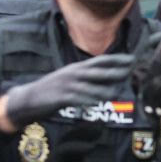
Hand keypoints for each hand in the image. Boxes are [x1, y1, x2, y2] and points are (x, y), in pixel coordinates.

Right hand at [0, 54, 134, 133]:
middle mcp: (73, 73)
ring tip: (118, 92)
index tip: (131, 58)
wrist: (29, 99)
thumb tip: (107, 78)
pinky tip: (98, 103)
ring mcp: (67, 85)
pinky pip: (79, 99)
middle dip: (115, 71)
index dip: (116, 59)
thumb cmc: (53, 90)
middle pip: (98, 71)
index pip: (100, 60)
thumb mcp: (69, 78)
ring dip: (106, 90)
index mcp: (77, 68)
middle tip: (130, 70)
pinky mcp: (61, 98)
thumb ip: (86, 77)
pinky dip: (90, 101)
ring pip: (91, 87)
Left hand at [14, 126, 95, 161]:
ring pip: (73, 140)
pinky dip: (88, 138)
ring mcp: (64, 159)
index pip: (63, 151)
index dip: (76, 148)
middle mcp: (58, 158)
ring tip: (101, 123)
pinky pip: (77, 145)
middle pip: (68, 139)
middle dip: (82, 131)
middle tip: (99, 125)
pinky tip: (98, 132)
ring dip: (86, 131)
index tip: (91, 148)